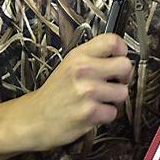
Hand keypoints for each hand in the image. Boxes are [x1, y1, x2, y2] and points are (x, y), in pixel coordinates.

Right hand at [17, 34, 132, 151]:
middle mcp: (83, 71)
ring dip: (113, 100)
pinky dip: (105, 116)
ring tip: (99, 100)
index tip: (118, 59)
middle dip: (123, 77)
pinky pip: (113, 113)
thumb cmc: (55, 93)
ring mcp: (87, 92)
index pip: (113, 41)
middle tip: (113, 83)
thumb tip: (121, 55)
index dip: (121, 51)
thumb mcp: (69, 65)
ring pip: (123, 92)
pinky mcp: (89, 113)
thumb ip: (93, 57)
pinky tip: (92, 113)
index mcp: (79, 56)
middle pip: (125, 65)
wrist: (34, 118)